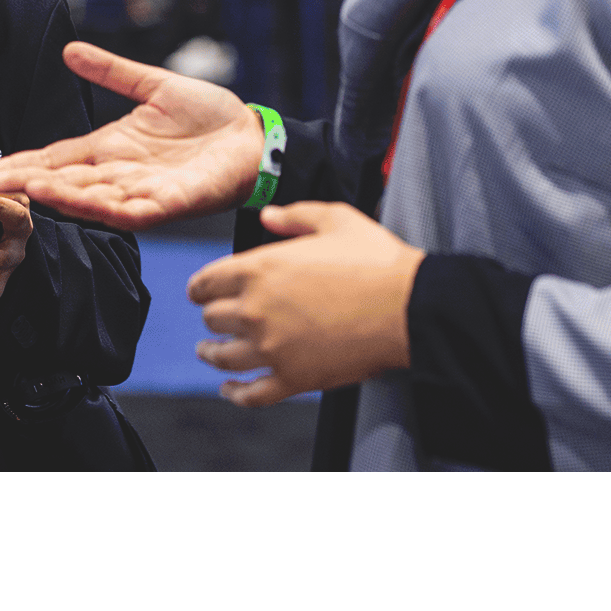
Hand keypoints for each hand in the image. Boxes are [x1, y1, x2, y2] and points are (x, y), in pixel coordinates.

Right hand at [0, 42, 261, 229]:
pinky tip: (85, 203)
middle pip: (66, 182)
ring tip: (28, 188)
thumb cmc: (208, 117)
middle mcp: (120, 174)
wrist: (253, 138)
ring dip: (60, 195)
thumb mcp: (153, 85)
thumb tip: (70, 50)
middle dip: (28, 183)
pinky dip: (108, 208)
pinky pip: (134, 211)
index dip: (24, 163)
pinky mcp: (171, 203)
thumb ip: (111, 71)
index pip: (58, 158)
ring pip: (92, 199)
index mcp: (111, 147)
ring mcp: (143, 192)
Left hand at [188, 202, 424, 406]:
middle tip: (214, 318)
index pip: (206, 282)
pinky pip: (252, 394)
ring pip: (224, 357)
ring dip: (211, 354)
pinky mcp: (294, 379)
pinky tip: (230, 390)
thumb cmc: (377, 262)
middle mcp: (256, 310)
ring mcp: (273, 348)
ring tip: (208, 353)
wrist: (409, 306)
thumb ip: (294, 216)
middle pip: (212, 319)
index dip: (201, 287)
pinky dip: (236, 394)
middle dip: (212, 316)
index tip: (202, 291)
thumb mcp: (335, 219)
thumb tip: (269, 216)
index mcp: (259, 269)